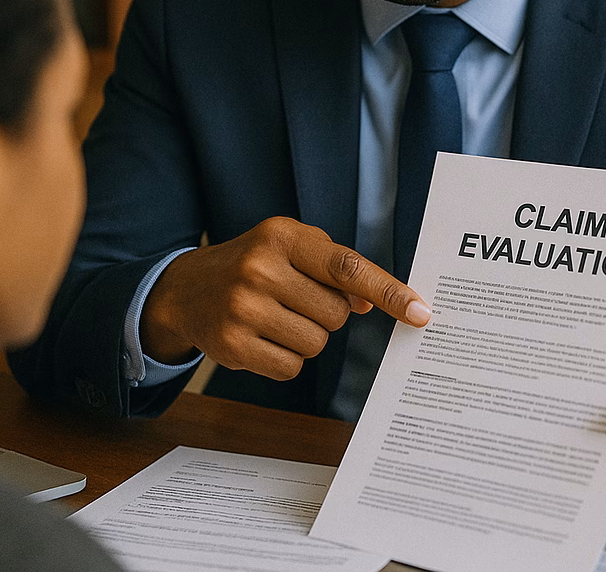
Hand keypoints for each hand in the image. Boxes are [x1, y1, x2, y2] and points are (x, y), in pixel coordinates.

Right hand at [139, 217, 430, 379]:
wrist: (186, 289)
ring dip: (307, 337)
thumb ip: (334, 268)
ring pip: (316, 344)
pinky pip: (291, 367)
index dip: (387, 291)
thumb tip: (371, 303)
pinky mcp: (232, 346)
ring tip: (277, 317)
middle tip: (296, 299)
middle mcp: (261, 269)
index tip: (420, 312)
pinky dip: (286, 358)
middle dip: (327, 313)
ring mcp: (244, 309)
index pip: (347, 267)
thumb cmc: (254, 263)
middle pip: (336, 314)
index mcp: (283, 237)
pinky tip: (263, 337)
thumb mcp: (291, 247)